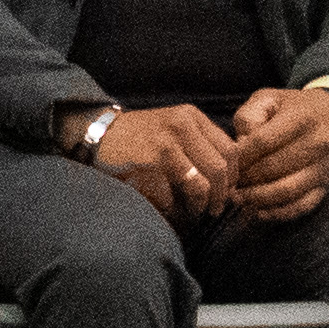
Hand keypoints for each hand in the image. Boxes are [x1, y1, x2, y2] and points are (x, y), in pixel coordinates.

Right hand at [81, 103, 240, 222]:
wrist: (95, 134)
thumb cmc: (137, 137)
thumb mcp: (172, 127)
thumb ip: (200, 143)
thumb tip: (229, 179)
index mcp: (190, 116)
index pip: (230, 150)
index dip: (233, 176)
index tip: (227, 191)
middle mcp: (181, 125)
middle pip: (220, 169)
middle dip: (220, 195)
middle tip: (213, 209)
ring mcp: (165, 145)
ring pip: (201, 186)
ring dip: (200, 205)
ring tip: (194, 211)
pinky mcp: (148, 165)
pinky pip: (174, 197)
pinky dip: (174, 208)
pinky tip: (169, 207)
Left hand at [225, 84, 328, 224]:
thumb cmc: (294, 108)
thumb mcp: (270, 98)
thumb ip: (249, 116)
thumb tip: (239, 146)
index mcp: (301, 118)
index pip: (263, 142)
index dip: (240, 156)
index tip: (225, 164)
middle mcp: (318, 143)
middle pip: (274, 168)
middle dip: (246, 179)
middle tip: (227, 185)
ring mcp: (325, 167)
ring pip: (288, 191)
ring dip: (258, 199)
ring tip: (238, 199)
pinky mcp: (328, 185)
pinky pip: (302, 205)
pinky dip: (278, 213)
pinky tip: (258, 212)